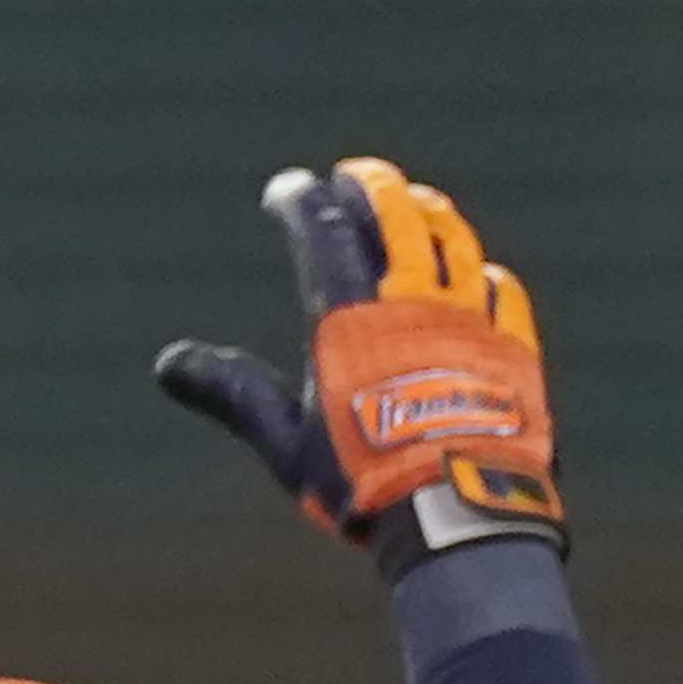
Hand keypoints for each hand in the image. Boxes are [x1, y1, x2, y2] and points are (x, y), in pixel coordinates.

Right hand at [154, 156, 563, 574]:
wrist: (454, 509)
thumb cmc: (360, 478)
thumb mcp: (284, 439)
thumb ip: (233, 392)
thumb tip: (170, 364)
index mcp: (350, 318)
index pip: (323, 234)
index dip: (302, 203)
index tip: (287, 188)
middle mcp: (412, 303)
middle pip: (396, 218)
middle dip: (372, 187)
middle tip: (355, 175)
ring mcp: (468, 320)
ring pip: (452, 243)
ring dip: (430, 214)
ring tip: (417, 201)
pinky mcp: (512, 348)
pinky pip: (501, 294)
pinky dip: (484, 274)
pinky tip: (479, 271)